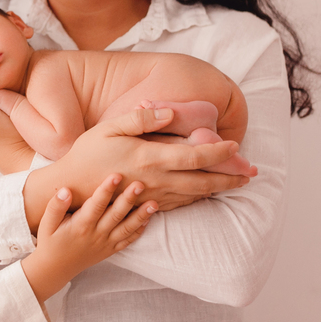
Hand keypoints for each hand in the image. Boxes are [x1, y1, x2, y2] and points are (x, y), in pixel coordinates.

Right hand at [21, 177, 155, 303]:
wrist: (54, 269)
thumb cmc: (50, 241)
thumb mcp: (46, 224)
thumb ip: (55, 206)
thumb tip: (66, 190)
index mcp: (80, 226)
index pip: (95, 205)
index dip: (106, 190)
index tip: (116, 175)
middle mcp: (95, 235)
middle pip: (115, 215)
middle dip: (129, 199)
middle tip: (141, 184)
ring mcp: (105, 244)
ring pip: (126, 229)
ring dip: (141, 216)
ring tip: (154, 203)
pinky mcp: (109, 251)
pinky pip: (127, 241)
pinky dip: (139, 231)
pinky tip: (148, 220)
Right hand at [24, 107, 248, 229]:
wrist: (70, 188)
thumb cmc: (87, 154)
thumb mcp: (110, 127)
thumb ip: (141, 118)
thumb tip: (171, 114)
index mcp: (150, 157)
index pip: (195, 155)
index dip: (219, 151)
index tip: (236, 146)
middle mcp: (156, 180)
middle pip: (202, 181)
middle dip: (229, 177)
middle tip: (250, 174)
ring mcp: (152, 196)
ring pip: (193, 196)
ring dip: (217, 190)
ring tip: (234, 183)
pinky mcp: (145, 207)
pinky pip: (178, 205)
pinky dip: (196, 199)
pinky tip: (202, 194)